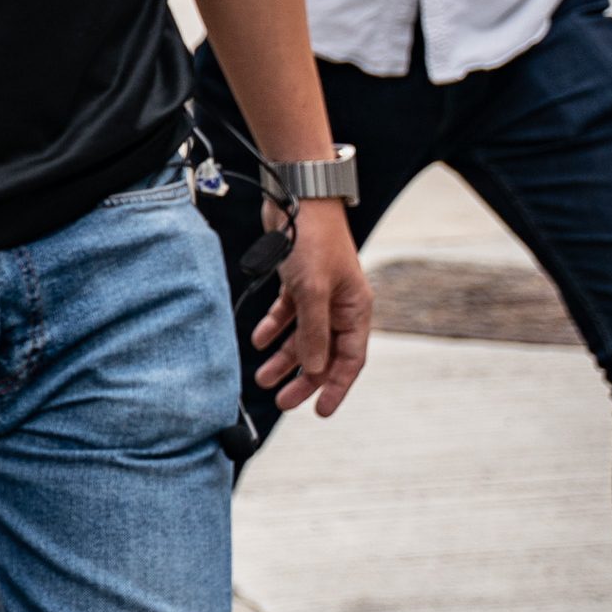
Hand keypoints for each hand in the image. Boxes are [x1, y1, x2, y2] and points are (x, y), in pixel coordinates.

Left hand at [250, 199, 373, 417]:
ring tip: (262, 377)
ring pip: (302, 336)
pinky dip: (273, 328)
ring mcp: (318, 293)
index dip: (337, 387)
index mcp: (355, 310)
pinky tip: (256, 341)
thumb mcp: (313, 292)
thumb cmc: (312, 241)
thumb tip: (315, 369)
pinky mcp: (296, 280)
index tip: (322, 413)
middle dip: (304, 378)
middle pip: (323, 353)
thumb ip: (313, 332)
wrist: (296, 199)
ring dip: (283, 357)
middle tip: (281, 401)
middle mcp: (339, 304)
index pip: (350, 359)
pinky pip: (286, 314)